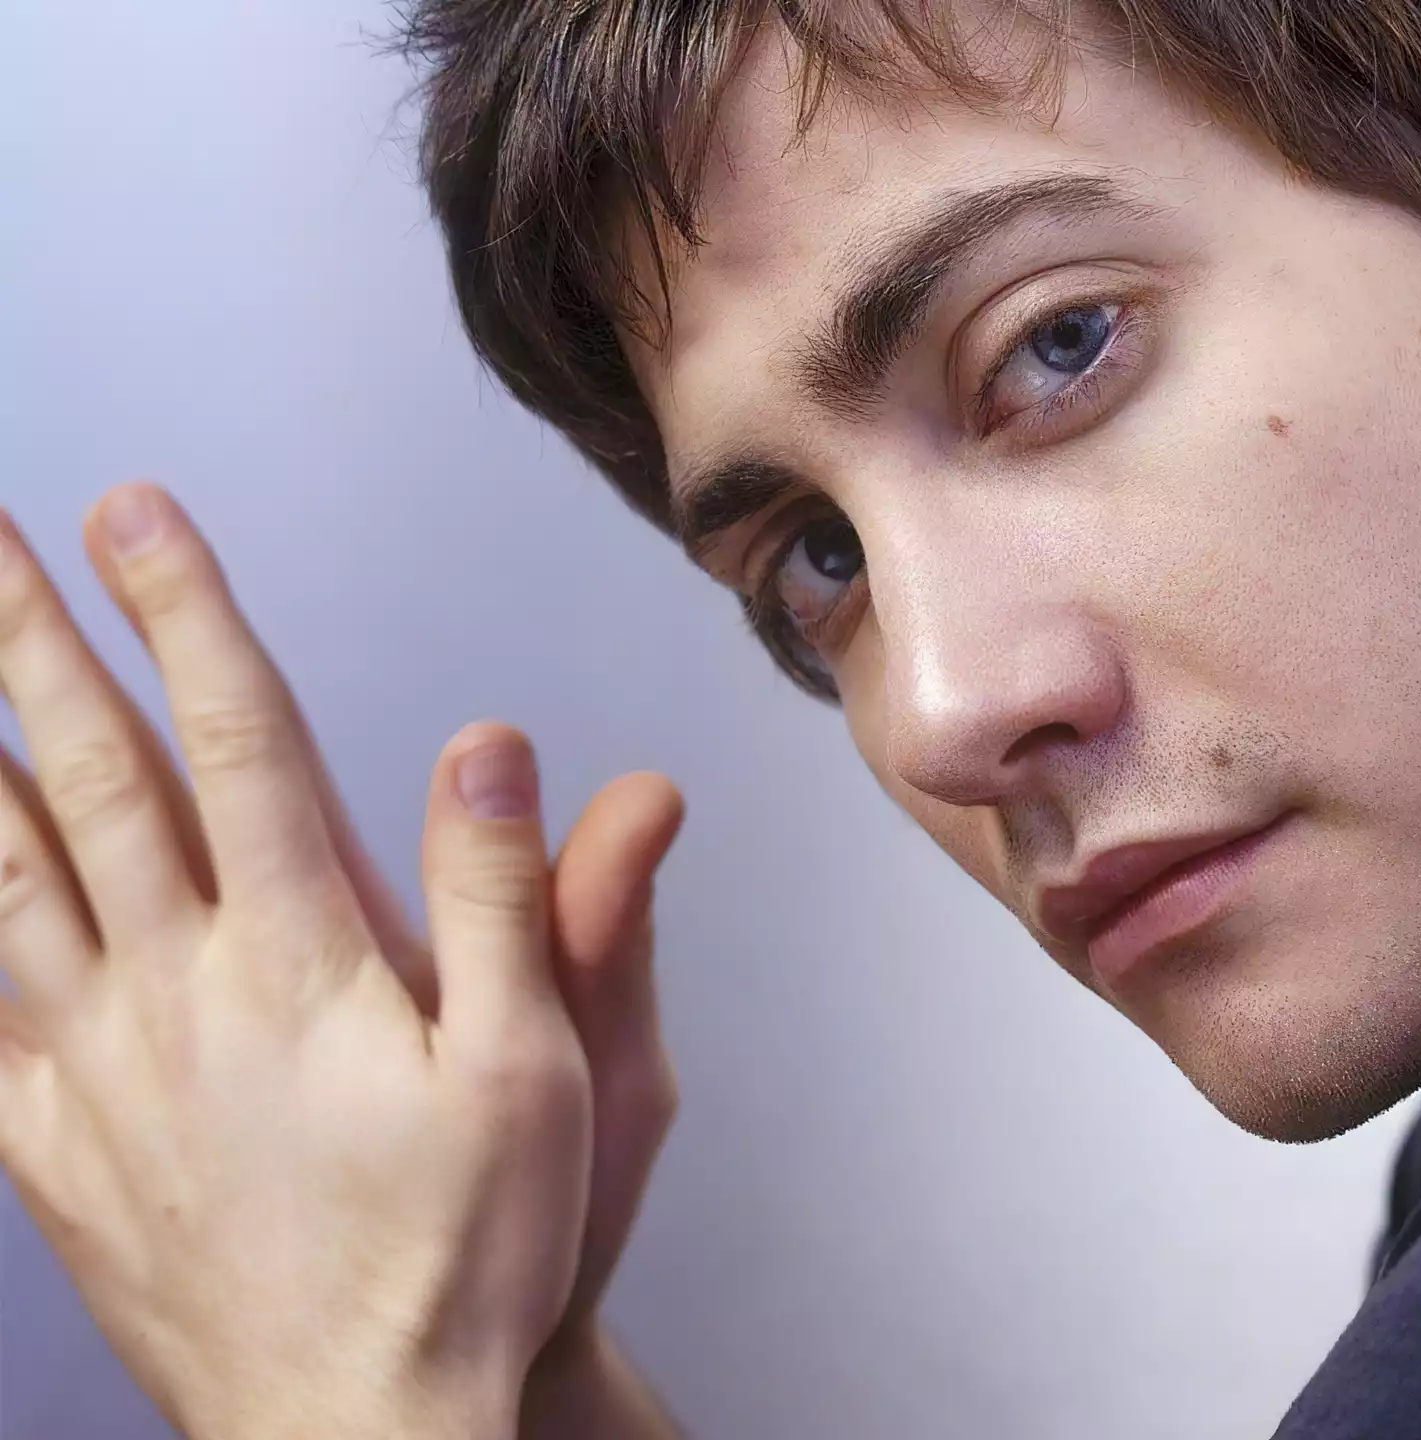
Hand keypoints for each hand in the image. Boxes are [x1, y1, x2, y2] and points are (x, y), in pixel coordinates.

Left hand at [0, 485, 616, 1438]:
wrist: (360, 1436)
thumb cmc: (469, 1254)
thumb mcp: (544, 1074)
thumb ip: (508, 897)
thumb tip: (488, 742)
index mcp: (304, 956)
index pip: (233, 741)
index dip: (183, 611)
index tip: (132, 509)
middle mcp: (177, 991)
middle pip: (88, 778)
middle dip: (29, 637)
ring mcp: (95, 1072)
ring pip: (4, 876)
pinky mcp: (54, 1152)